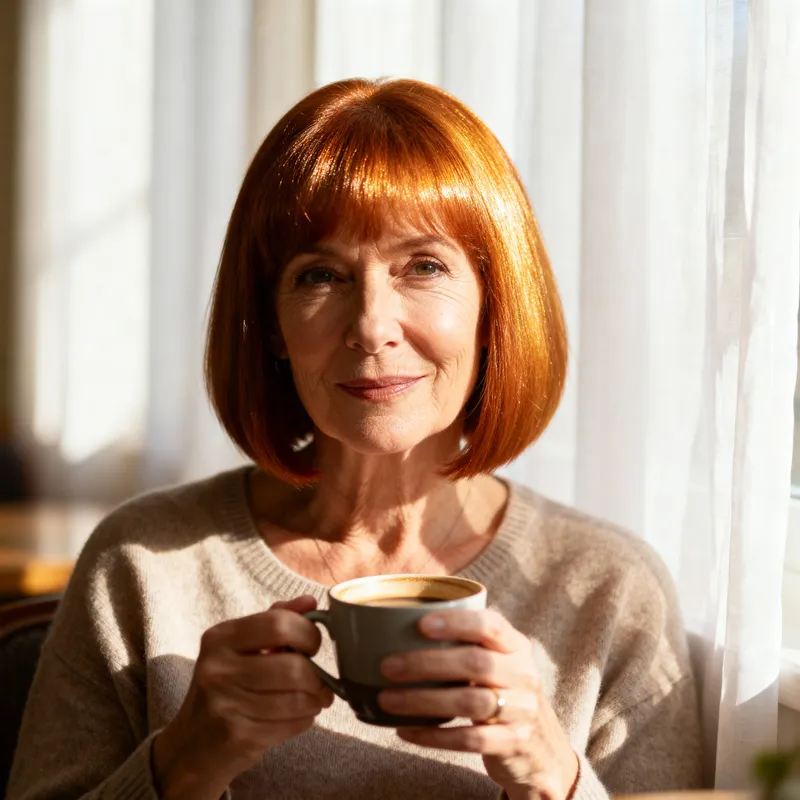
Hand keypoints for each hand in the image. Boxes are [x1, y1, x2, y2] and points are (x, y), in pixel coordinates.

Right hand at [152, 596, 333, 799]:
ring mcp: (225, 704)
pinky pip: (291, 724)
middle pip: (293, 666)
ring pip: (297, 699)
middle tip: (319, 680)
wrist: (191, 745)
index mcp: (221, 637)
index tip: (312, 646)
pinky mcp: (236, 736)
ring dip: (314, 700)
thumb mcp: (241, 647)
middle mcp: (218, 668)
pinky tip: (297, 716)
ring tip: (313, 699)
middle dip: (317, 676)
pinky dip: (304, 719)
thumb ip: (276, 619)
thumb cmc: (225, 687)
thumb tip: (310, 600)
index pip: (279, 623)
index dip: (308, 634)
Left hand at [377, 609, 578, 799]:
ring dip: (423, 700)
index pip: (491, 625)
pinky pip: (470, 739)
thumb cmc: (501, 692)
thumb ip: (465, 645)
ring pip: (471, 702)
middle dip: (427, 663)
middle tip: (388, 666)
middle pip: (476, 663)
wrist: (542, 749)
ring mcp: (522, 711)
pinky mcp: (512, 743)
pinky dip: (434, 736)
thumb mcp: (497, 663)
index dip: (457, 622)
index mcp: (516, 646)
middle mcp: (523, 674)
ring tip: (387, 699)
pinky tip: (406, 731)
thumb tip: (395, 629)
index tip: (420, 624)